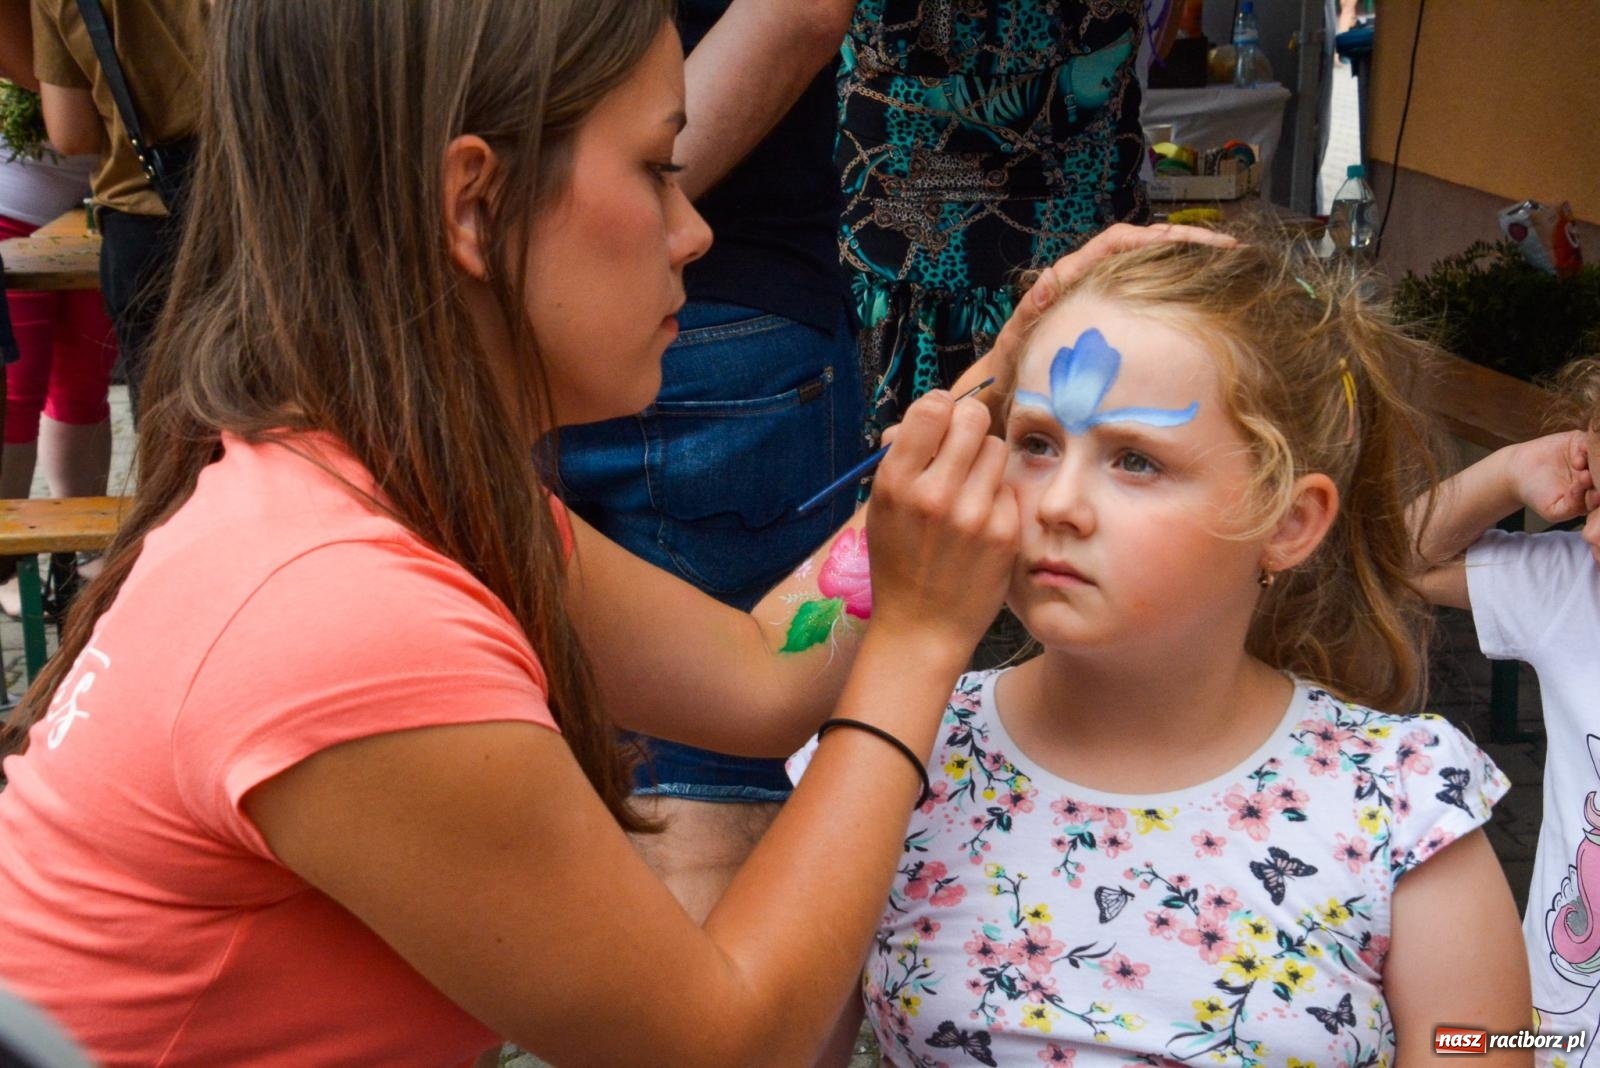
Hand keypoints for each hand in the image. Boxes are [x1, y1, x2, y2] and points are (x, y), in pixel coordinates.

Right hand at [866, 390, 1017, 659]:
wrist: (921, 628)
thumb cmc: (898, 562)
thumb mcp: (881, 508)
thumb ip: (902, 456)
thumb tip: (931, 412)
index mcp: (896, 483)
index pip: (933, 407)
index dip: (940, 410)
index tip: (940, 425)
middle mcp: (935, 494)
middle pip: (974, 418)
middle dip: (968, 427)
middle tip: (961, 449)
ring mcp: (974, 514)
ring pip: (997, 448)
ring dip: (984, 461)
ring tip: (969, 490)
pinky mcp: (1004, 533)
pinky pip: (1009, 487)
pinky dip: (996, 497)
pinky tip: (981, 523)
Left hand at [953, 223, 1238, 419]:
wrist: (1010, 387)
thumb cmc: (1014, 363)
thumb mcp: (1017, 338)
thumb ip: (1029, 311)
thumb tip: (1047, 283)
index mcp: (1072, 276)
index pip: (1119, 242)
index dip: (1158, 237)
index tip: (1196, 240)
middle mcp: (1093, 278)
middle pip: (1147, 246)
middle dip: (1189, 242)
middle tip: (1231, 249)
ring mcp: (1107, 296)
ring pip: (1155, 267)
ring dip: (1191, 262)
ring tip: (1232, 265)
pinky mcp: (1117, 317)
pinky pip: (1153, 295)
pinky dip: (1181, 291)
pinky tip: (1209, 301)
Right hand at [1505, 431, 1594, 523]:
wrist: (1517, 472)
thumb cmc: (1536, 494)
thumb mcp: (1552, 510)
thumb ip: (1572, 507)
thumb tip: (1590, 495)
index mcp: (1592, 496)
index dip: (1598, 496)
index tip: (1594, 495)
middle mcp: (1594, 478)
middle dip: (1598, 477)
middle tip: (1587, 477)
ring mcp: (1589, 460)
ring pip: (1598, 458)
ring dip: (1594, 460)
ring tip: (1578, 464)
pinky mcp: (1580, 443)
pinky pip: (1588, 442)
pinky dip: (1586, 445)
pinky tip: (1579, 450)